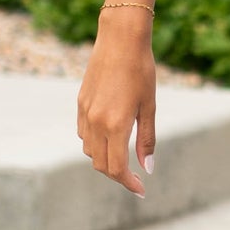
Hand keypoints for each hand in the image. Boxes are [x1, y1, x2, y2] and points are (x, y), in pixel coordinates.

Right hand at [76, 12, 156, 193]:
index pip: (117, 168)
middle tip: (135, 177)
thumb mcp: (149, 106)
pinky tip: (111, 136)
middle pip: (101, 164)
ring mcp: (85, 113)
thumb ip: (147, 139)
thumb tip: (148, 168)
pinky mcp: (80, 104)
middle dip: (118, 175)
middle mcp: (96, 122)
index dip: (128, 183)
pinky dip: (95, 143)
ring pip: (90, 151)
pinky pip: (84, 134)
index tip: (141, 189)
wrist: (120, 40)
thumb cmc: (141, 70)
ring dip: (105, 160)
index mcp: (116, 125)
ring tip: (124, 156)